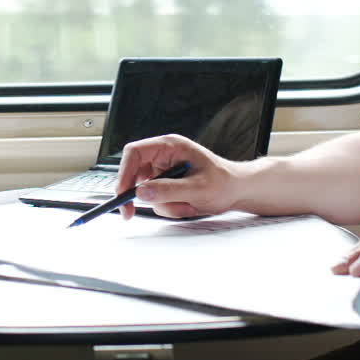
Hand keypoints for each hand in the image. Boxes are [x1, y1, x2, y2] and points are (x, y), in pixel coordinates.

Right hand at [115, 133, 242, 218]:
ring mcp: (164, 170)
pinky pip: (155, 199)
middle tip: (129, 213)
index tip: (122, 193)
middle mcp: (164, 156)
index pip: (135, 153)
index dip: (124, 172)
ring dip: (162, 204)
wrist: (237, 190)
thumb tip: (141, 192)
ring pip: (145, 191)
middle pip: (133, 172)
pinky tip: (187, 206)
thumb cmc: (224, 182)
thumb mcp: (197, 188)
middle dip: (135, 194)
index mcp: (170, 146)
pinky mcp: (167, 184)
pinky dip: (168, 208)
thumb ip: (168, 190)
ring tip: (186, 205)